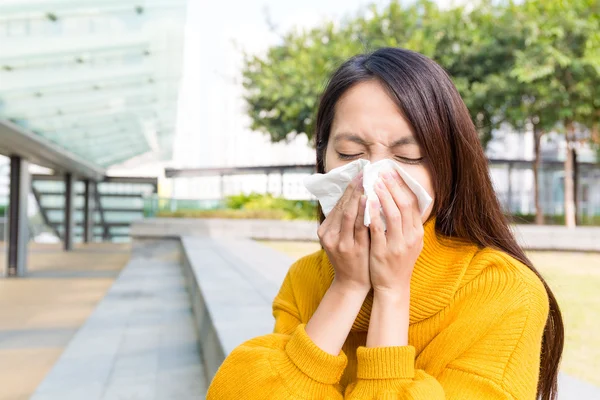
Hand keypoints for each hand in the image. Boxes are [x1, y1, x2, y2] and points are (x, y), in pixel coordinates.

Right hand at [317, 172, 370, 293]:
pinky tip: (371, 200)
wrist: (352, 284)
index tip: (359, 173)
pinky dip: (365, 211)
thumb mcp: (342, 238)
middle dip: (354, 188)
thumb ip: (344, 221)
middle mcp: (329, 235)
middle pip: (342, 206)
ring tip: (367, 181)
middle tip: (365, 171)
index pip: (338, 204)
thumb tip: (355, 196)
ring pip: (349, 214)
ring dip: (359, 196)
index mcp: (325, 231)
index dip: (349, 188)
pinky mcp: (352, 249)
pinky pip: (359, 226)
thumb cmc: (351, 258)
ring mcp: (340, 243)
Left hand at [368, 170, 423, 294]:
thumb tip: (401, 199)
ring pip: (394, 215)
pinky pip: (379, 228)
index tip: (393, 173)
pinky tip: (367, 201)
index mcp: (417, 233)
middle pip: (405, 206)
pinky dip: (374, 213)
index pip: (413, 204)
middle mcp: (411, 237)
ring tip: (376, 182)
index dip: (403, 187)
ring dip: (384, 196)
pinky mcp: (384, 251)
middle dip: (394, 187)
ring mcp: (398, 245)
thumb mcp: (408, 242)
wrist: (393, 287)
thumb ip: (407, 223)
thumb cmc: (398, 262)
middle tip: (383, 172)